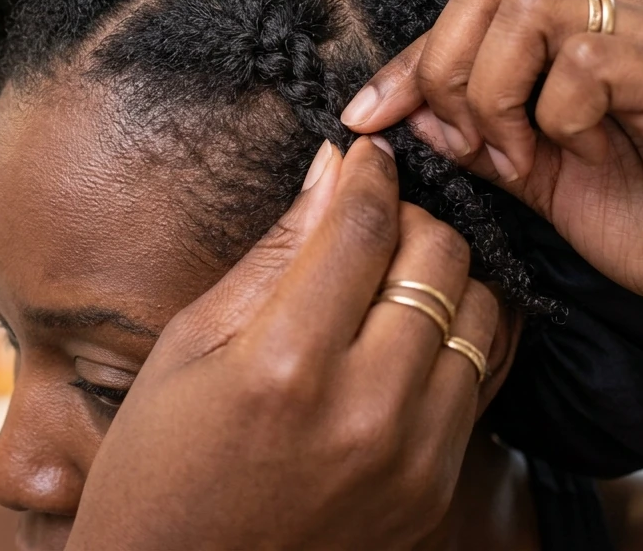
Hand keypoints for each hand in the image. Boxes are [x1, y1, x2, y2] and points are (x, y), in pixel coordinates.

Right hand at [67, 138, 506, 550]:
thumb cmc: (159, 464)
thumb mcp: (190, 344)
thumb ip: (272, 254)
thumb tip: (330, 171)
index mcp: (284, 364)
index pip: (362, 226)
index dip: (368, 171)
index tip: (364, 154)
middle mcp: (364, 410)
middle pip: (438, 258)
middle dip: (410, 214)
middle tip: (372, 217)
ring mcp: (412, 456)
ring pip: (480, 310)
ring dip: (443, 274)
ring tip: (393, 274)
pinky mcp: (435, 487)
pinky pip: (483, 376)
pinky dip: (459, 333)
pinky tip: (414, 328)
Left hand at [340, 0, 642, 350]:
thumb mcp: (543, 181)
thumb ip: (480, 139)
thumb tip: (407, 112)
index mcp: (587, 29)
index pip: (473, 5)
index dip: (409, 61)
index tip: (366, 118)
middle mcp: (623, 13)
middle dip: (449, 73)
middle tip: (479, 145)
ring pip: (526, 12)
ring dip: (498, 96)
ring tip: (527, 158)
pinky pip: (587, 61)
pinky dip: (557, 116)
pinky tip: (581, 156)